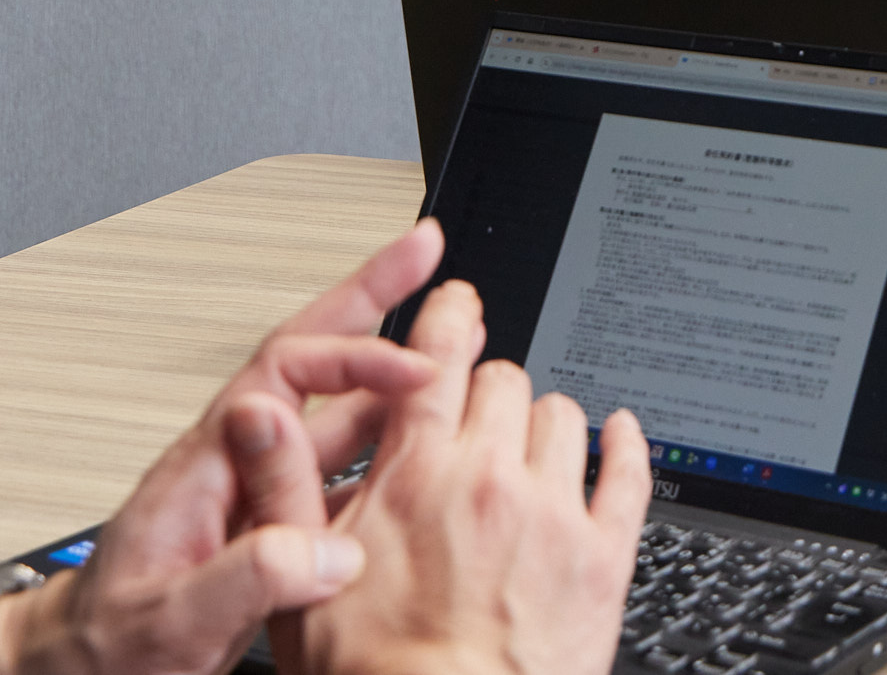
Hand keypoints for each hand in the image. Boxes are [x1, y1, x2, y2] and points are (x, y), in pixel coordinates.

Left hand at [0, 221, 451, 674]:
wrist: (78, 672)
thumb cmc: (104, 645)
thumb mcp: (168, 613)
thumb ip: (244, 574)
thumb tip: (328, 548)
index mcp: (205, 465)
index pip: (286, 373)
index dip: (356, 359)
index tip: (416, 367)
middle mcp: (234, 463)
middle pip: (309, 357)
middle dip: (368, 296)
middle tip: (421, 251)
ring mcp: (254, 492)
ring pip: (330, 411)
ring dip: (386, 371)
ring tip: (443, 336)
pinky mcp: (271, 528)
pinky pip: (337, 471)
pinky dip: (384, 443)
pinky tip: (419, 444)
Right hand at [285, 276, 653, 674]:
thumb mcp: (302, 582)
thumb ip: (283, 486)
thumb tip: (258, 415)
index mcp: (417, 475)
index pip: (438, 359)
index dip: (448, 319)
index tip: (456, 305)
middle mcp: (489, 478)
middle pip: (504, 380)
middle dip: (488, 389)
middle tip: (479, 413)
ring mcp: (552, 512)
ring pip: (564, 416)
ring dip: (545, 423)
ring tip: (531, 445)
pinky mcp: (601, 555)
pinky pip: (627, 474)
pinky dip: (625, 445)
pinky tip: (619, 436)